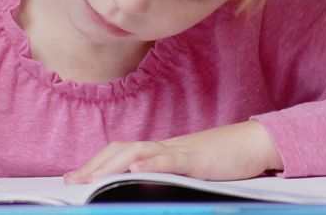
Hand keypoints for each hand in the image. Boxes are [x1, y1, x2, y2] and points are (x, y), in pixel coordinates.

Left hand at [63, 120, 282, 184]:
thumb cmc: (225, 158)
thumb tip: (143, 183)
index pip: (122, 152)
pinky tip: (136, 170)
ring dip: (112, 165)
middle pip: (121, 150)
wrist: (254, 142)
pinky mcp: (196, 159)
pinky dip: (151, 164)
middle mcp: (165, 147)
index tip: (74, 177)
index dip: (96, 163)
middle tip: (71, 181)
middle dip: (94, 165)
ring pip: (139, 153)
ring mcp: (180, 151)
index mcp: (162, 150)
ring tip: (92, 178)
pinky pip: (170, 159)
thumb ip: (168, 174)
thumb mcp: (190, 169)